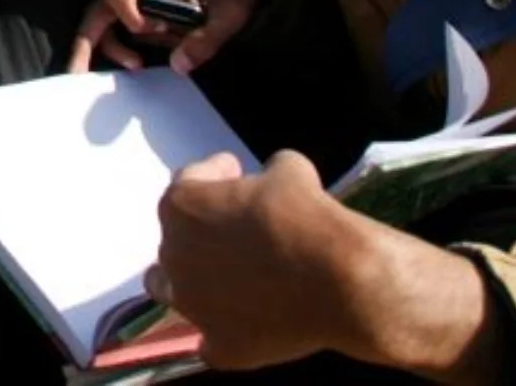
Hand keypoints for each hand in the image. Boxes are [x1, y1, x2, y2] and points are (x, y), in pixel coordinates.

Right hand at [69, 0, 266, 74]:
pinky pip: (120, 27)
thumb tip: (178, 68)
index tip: (158, 32)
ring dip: (114, 47)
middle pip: (98, 11)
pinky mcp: (140, 6)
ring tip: (137, 66)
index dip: (130, 19)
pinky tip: (143, 60)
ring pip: (105, 22)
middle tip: (75, 74)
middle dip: (86, 43)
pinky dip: (125, 45)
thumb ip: (206, 39)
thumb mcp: (231, 13)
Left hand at [153, 152, 504, 378]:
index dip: (215, 175)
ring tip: (220, 276)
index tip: (235, 173)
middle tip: (238, 228)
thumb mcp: (290, 168)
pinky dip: (224, 332)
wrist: (343, 281)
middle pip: (178, 238)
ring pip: (172, 290)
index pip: (189, 182)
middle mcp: (174, 256)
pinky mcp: (220, 346)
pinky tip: (244, 324)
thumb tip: (273, 180)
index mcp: (180, 207)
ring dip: (190, 281)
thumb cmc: (311, 218)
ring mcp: (193, 305)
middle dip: (203, 229)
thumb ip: (267, 172)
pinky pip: (212, 342)